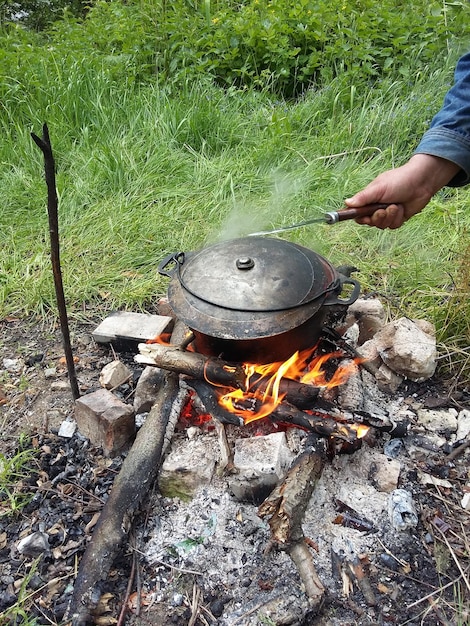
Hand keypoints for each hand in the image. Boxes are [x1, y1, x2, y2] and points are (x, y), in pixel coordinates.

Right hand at [345, 154, 460, 228]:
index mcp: (369, 199)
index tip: (363, 217)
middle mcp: (376, 207)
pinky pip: (393, 225)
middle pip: (369, 222)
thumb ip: (363, 197)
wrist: (422, 182)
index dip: (359, 217)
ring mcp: (387, 213)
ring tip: (395, 205)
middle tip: (382, 210)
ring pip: (381, 225)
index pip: (357, 213)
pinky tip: (402, 208)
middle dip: (376, 218)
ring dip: (389, 217)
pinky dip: (397, 218)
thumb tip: (346, 202)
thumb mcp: (378, 188)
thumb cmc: (399, 180)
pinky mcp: (398, 218)